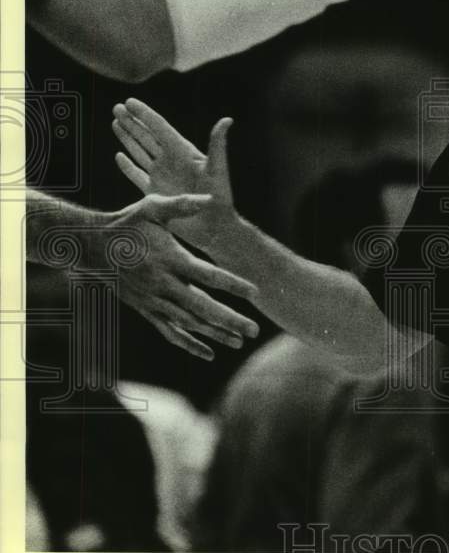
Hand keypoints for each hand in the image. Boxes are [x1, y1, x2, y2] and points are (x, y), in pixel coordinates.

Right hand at [102, 193, 259, 360]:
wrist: (90, 246)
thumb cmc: (126, 223)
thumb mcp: (152, 207)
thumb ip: (181, 204)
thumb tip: (210, 199)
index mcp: (169, 259)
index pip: (207, 275)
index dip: (232, 284)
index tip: (255, 292)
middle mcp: (162, 284)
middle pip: (202, 306)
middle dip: (230, 320)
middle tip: (255, 330)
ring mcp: (152, 300)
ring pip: (188, 323)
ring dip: (215, 333)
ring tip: (240, 341)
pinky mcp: (145, 310)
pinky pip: (169, 332)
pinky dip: (189, 344)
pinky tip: (210, 354)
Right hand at [112, 98, 234, 251]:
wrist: (214, 228)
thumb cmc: (220, 198)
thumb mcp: (218, 169)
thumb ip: (218, 144)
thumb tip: (227, 120)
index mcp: (184, 153)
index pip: (160, 129)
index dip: (145, 114)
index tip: (129, 101)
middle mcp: (171, 162)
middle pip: (147, 136)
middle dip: (133, 121)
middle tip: (116, 106)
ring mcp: (162, 176)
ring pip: (140, 152)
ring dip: (128, 138)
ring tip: (116, 122)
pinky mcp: (155, 193)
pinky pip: (137, 175)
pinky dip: (127, 166)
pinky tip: (119, 156)